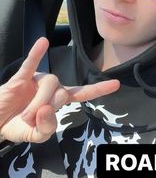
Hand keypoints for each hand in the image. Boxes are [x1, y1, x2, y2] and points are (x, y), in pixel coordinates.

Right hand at [0, 38, 119, 143]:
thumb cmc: (18, 126)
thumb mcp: (37, 135)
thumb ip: (47, 129)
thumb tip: (47, 109)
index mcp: (58, 101)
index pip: (82, 93)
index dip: (98, 89)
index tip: (116, 84)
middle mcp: (51, 88)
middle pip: (61, 92)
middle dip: (46, 110)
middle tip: (30, 121)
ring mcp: (36, 81)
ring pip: (49, 83)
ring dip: (37, 102)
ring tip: (25, 116)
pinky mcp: (21, 78)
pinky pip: (30, 64)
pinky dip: (36, 54)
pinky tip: (42, 42)